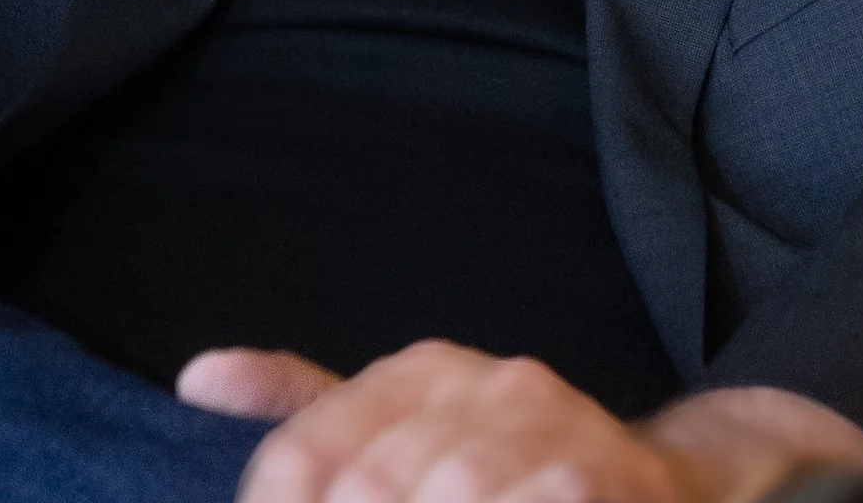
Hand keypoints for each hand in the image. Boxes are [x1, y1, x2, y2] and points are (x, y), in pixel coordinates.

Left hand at [176, 339, 862, 502]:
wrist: (669, 475)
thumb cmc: (505, 463)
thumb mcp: (405, 423)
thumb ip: (304, 409)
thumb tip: (193, 378)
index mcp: (418, 371)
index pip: (302, 454)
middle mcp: (481, 382)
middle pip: (366, 485)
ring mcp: (551, 426)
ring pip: (448, 489)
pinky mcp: (613, 476)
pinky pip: (541, 499)